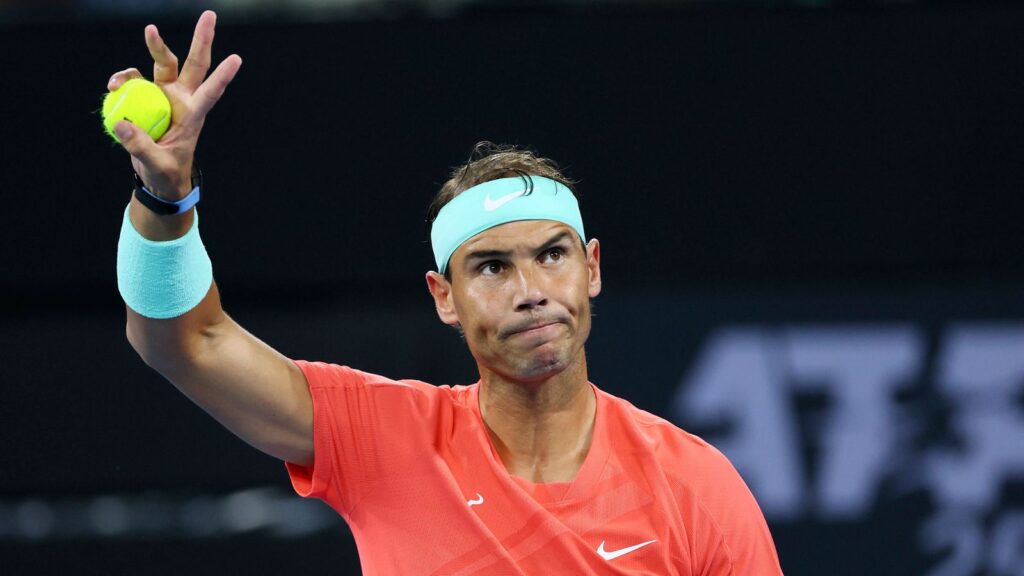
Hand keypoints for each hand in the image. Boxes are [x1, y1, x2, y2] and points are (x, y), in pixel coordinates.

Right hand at [107, 10, 240, 199]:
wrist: (157, 175)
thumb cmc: (166, 171)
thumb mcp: (156, 164)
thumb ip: (140, 147)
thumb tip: (121, 124)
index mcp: (192, 115)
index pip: (211, 93)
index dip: (223, 77)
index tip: (237, 59)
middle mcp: (181, 99)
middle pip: (194, 64)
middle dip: (202, 40)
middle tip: (209, 15)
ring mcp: (164, 95)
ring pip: (162, 63)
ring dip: (156, 45)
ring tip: (151, 30)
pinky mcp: (146, 97)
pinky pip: (134, 80)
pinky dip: (123, 79)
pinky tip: (112, 86)